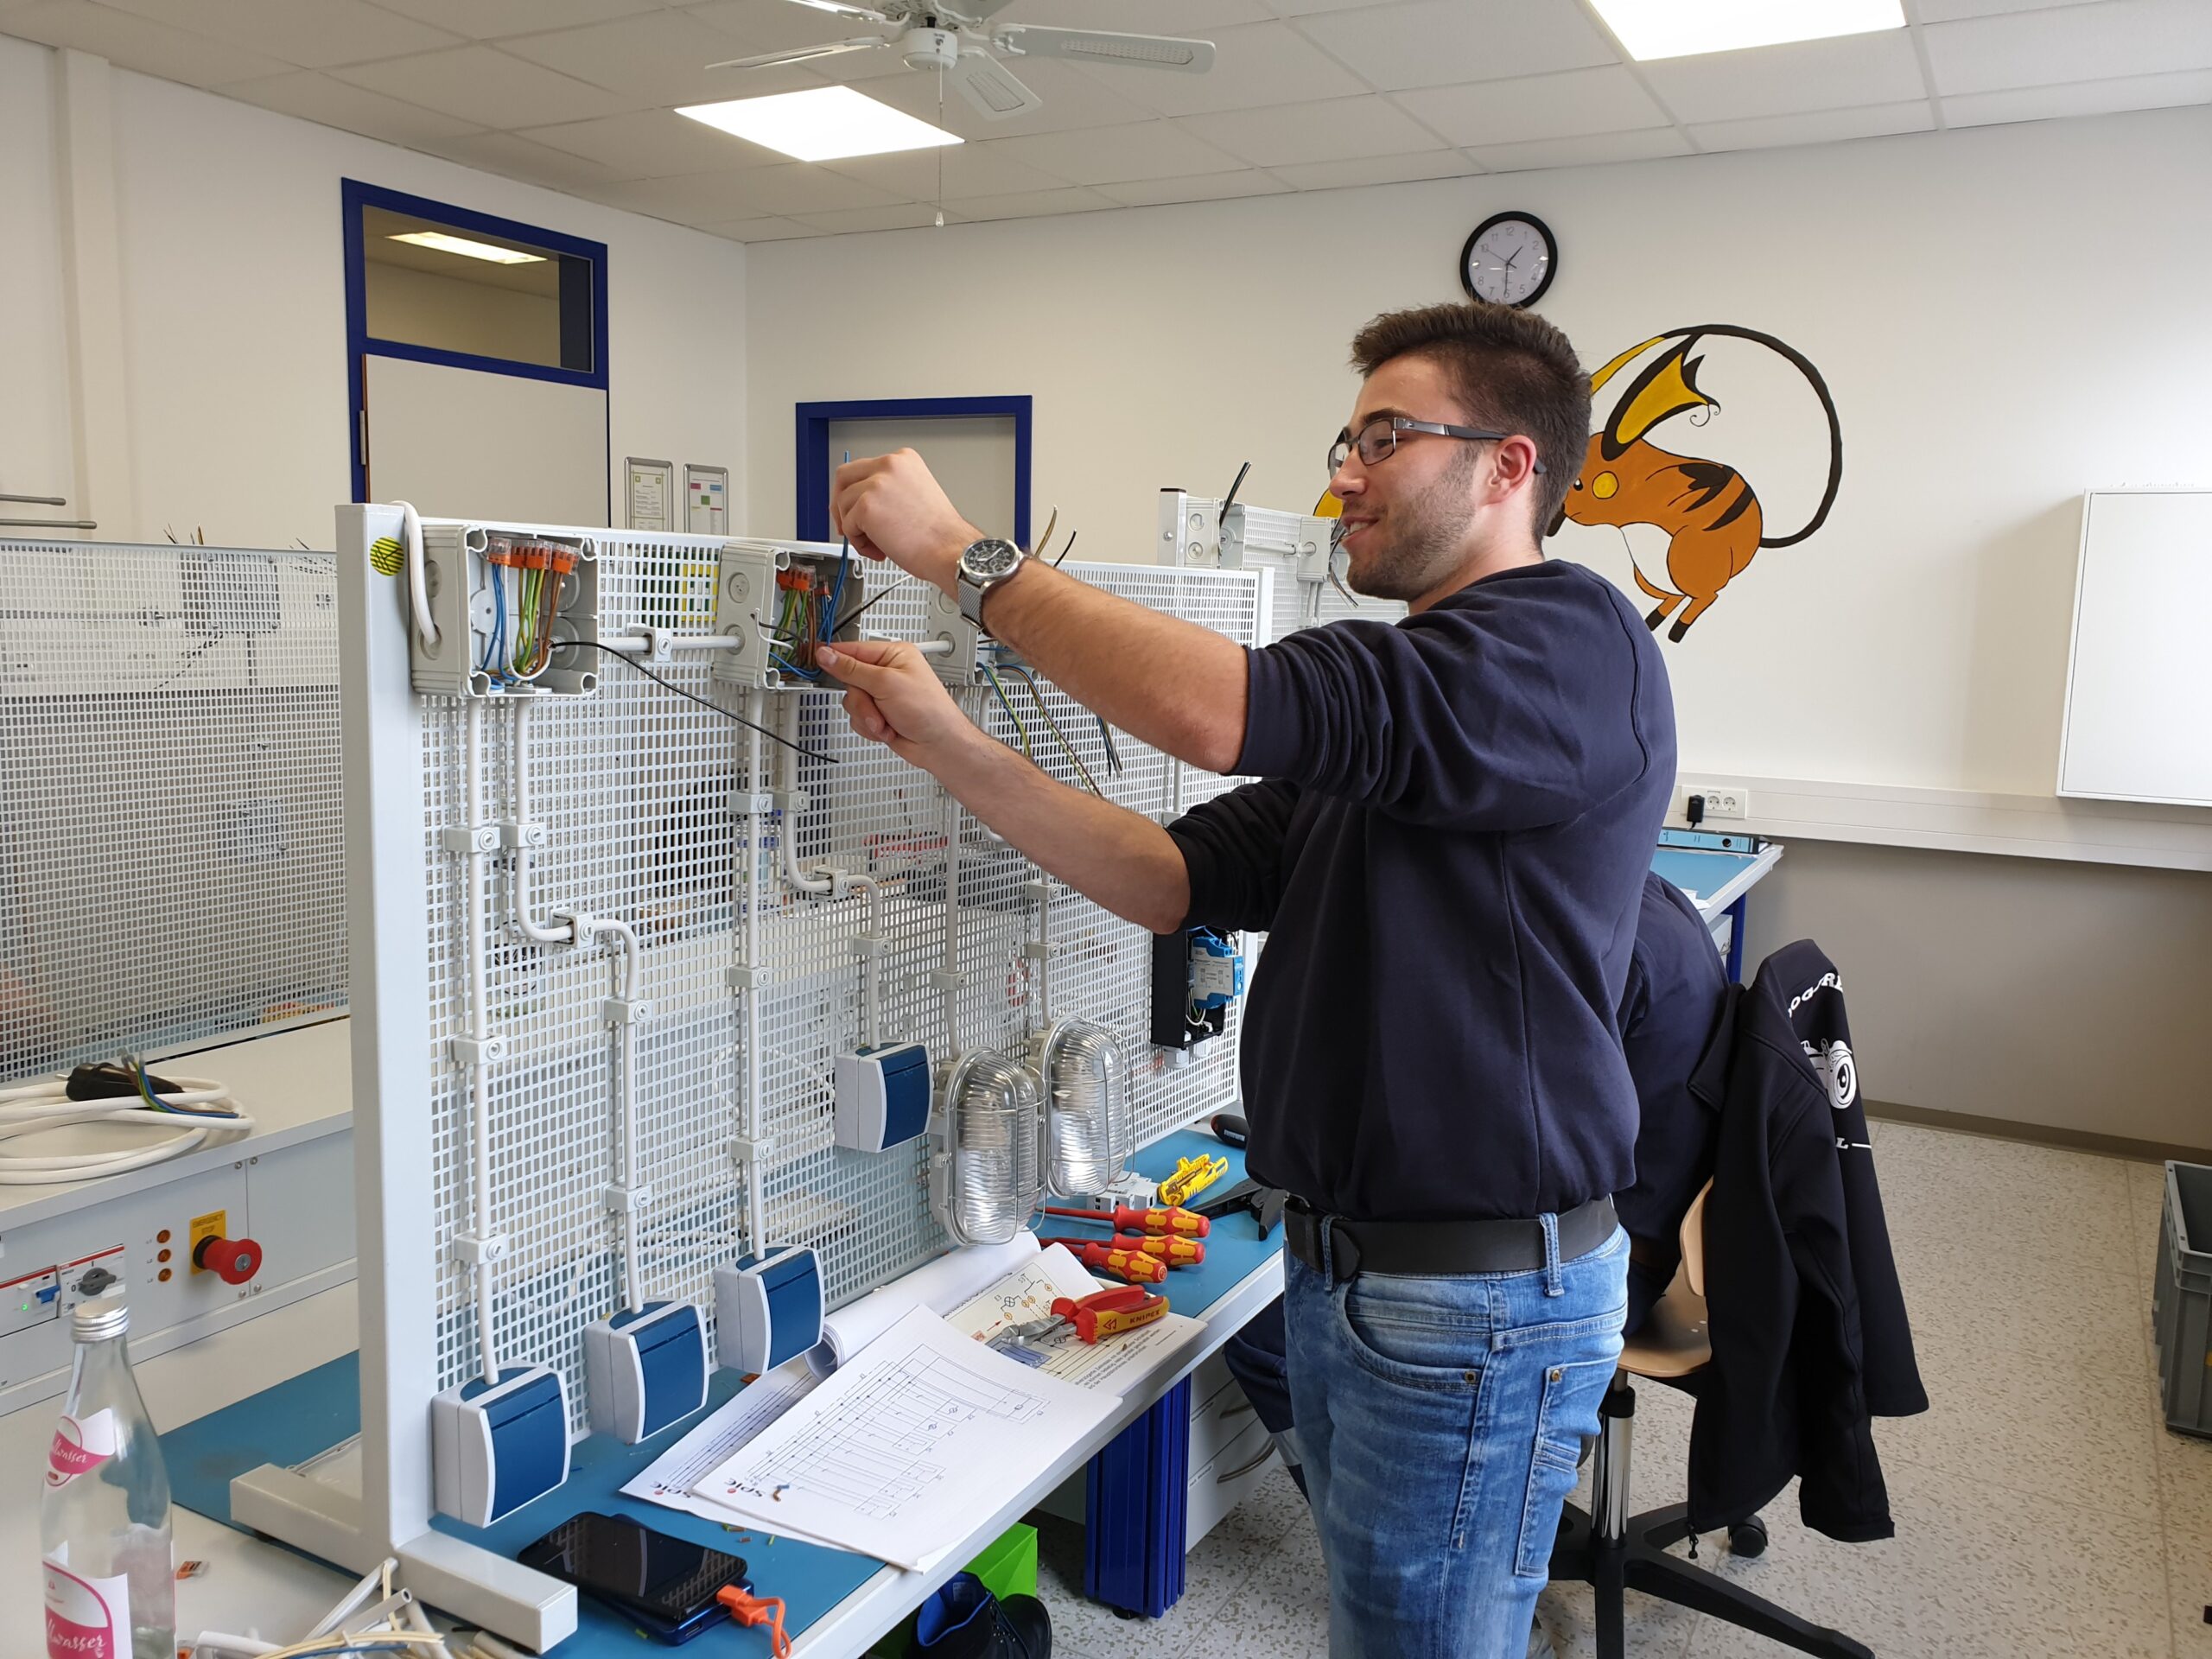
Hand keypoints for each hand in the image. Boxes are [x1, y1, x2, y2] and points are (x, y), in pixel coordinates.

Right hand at [817, 638, 980, 767]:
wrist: (939, 745)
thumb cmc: (929, 710)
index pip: (854, 650)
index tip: (817, 660)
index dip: (835, 657)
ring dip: (866, 717)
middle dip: (862, 701)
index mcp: (893, 654)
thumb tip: (827, 655)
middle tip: (876, 708)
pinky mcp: (879, 714)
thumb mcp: (886, 684)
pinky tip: (887, 729)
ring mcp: (882, 695)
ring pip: (851, 702)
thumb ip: (852, 669)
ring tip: (886, 722)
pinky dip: (869, 727)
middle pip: (849, 680)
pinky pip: (857, 718)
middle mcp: (887, 673)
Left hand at [830, 450, 979, 594]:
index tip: (857, 509)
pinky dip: (858, 543)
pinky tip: (880, 549)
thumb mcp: (915, 494)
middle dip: (840, 504)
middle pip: (844, 477)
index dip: (856, 492)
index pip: (864, 469)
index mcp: (903, 460)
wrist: (949, 550)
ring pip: (843, 505)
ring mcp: (876, 484)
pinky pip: (847, 526)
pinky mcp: (866, 506)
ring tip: (878, 544)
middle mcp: (889, 465)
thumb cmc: (938, 533)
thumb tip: (861, 502)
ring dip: (855, 530)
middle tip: (847, 525)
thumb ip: (889, 491)